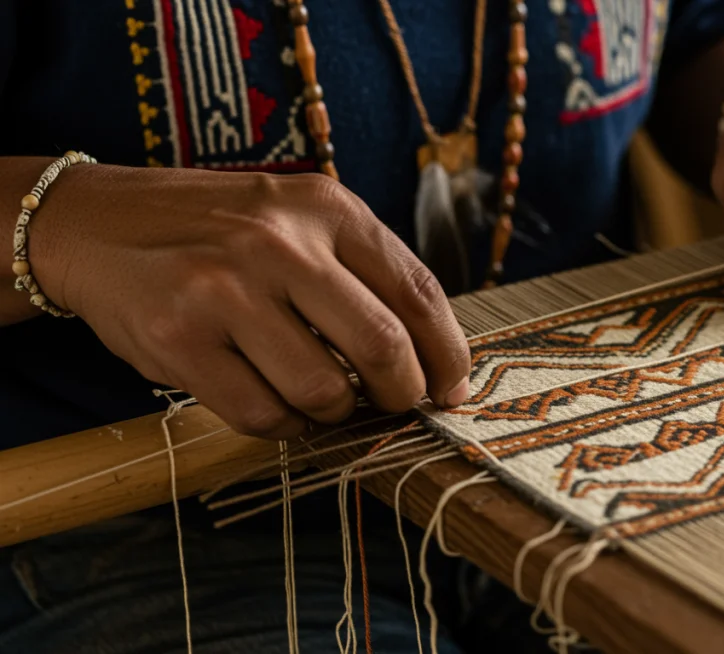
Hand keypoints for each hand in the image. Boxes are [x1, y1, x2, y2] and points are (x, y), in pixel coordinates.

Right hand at [32, 166, 469, 438]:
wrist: (95, 223)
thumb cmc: (215, 230)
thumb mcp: (296, 218)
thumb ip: (361, 271)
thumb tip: (431, 354)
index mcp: (325, 208)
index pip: (418, 291)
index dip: (449, 352)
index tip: (453, 387)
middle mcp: (279, 244)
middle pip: (383, 347)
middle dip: (403, 392)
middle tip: (397, 404)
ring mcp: (226, 291)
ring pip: (323, 391)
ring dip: (336, 412)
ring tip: (325, 399)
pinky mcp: (180, 341)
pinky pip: (263, 415)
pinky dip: (285, 427)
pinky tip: (281, 408)